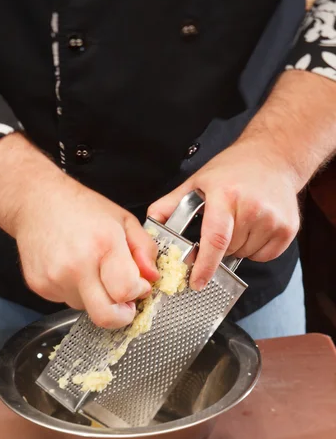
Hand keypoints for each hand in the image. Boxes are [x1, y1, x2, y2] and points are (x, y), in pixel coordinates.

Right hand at [15, 181, 158, 328]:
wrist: (35, 201)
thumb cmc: (80, 208)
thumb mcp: (123, 220)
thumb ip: (145, 249)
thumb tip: (152, 277)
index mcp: (103, 245)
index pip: (126, 292)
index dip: (137, 292)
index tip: (137, 285)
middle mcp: (77, 265)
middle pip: (105, 317)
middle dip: (120, 315)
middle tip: (124, 301)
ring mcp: (55, 278)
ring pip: (86, 309)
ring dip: (95, 297)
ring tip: (90, 269)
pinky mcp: (40, 286)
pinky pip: (66, 301)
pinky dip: (76, 291)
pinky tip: (72, 269)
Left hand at [148, 138, 300, 289]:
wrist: (273, 156)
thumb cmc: (232, 170)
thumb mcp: (197, 181)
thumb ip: (169, 205)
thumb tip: (149, 227)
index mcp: (226, 196)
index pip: (216, 239)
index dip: (205, 265)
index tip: (197, 282)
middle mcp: (252, 207)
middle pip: (228, 251)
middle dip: (219, 248)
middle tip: (221, 225)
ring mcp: (273, 219)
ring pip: (245, 255)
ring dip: (238, 247)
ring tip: (240, 221)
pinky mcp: (288, 229)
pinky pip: (264, 255)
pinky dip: (255, 248)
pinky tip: (255, 225)